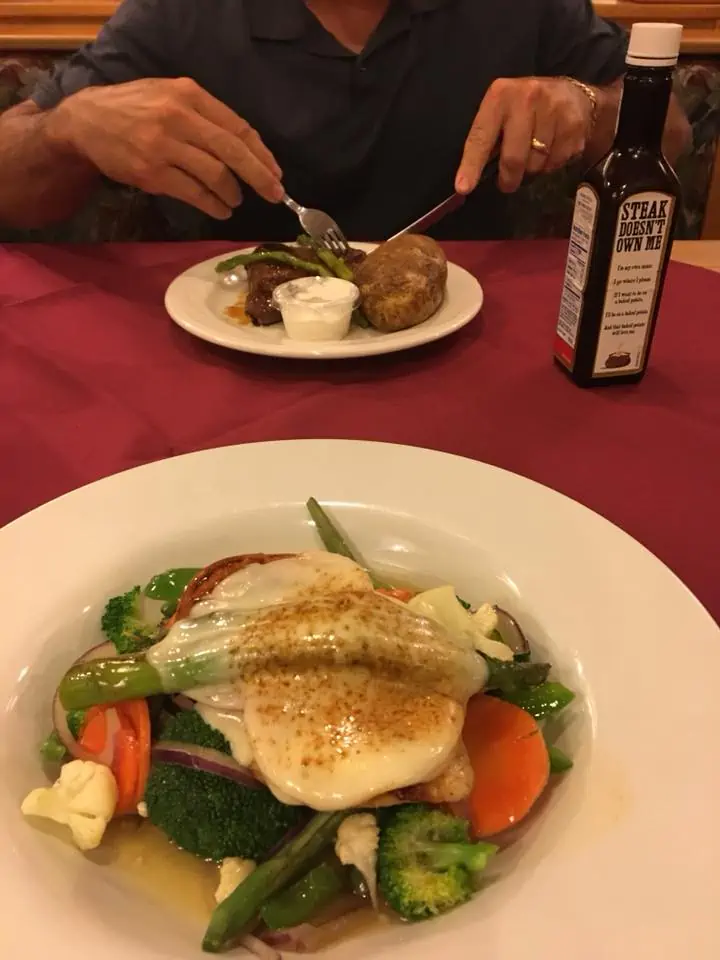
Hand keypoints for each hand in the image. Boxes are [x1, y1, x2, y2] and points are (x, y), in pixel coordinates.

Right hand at [46, 77, 283, 218]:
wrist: (86, 122)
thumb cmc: (135, 110)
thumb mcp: (169, 96)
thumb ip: (204, 115)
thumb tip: (246, 148)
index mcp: (188, 94)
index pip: (237, 127)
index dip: (261, 153)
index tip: (275, 172)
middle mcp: (178, 117)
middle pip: (232, 150)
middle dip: (259, 176)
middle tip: (276, 194)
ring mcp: (163, 146)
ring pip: (215, 174)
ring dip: (232, 193)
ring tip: (235, 201)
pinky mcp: (151, 173)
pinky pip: (194, 193)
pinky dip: (213, 205)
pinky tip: (220, 210)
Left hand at [456, 77, 594, 194]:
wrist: (572, 95)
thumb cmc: (526, 109)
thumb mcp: (502, 112)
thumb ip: (487, 139)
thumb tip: (467, 182)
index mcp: (501, 95)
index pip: (481, 136)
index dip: (472, 165)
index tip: (463, 188)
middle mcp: (527, 97)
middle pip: (513, 158)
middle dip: (508, 178)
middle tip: (507, 183)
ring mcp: (554, 109)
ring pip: (536, 164)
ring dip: (532, 169)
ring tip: (534, 155)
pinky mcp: (574, 123)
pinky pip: (556, 162)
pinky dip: (551, 165)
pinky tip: (552, 149)